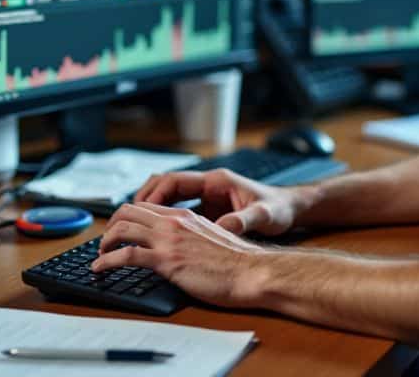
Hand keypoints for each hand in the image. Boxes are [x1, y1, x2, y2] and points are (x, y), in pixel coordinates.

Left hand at [92, 202, 268, 307]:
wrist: (252, 272)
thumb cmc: (239, 263)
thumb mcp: (213, 240)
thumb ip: (193, 238)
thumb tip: (182, 249)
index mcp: (186, 216)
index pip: (146, 207)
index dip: (127, 217)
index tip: (119, 230)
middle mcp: (174, 222)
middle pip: (128, 212)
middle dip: (110, 226)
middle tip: (104, 242)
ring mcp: (169, 240)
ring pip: (122, 229)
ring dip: (104, 242)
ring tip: (98, 256)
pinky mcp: (166, 260)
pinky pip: (126, 255)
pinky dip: (106, 261)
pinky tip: (99, 268)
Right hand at [134, 168, 309, 235]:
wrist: (291, 209)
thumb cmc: (279, 209)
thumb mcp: (264, 215)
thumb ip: (244, 220)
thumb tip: (224, 226)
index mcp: (217, 181)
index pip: (174, 181)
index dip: (154, 195)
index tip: (140, 211)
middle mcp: (208, 185)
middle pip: (164, 186)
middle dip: (144, 201)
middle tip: (127, 221)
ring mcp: (207, 197)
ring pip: (168, 198)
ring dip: (152, 211)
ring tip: (135, 230)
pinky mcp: (208, 210)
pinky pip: (178, 211)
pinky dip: (165, 220)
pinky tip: (158, 238)